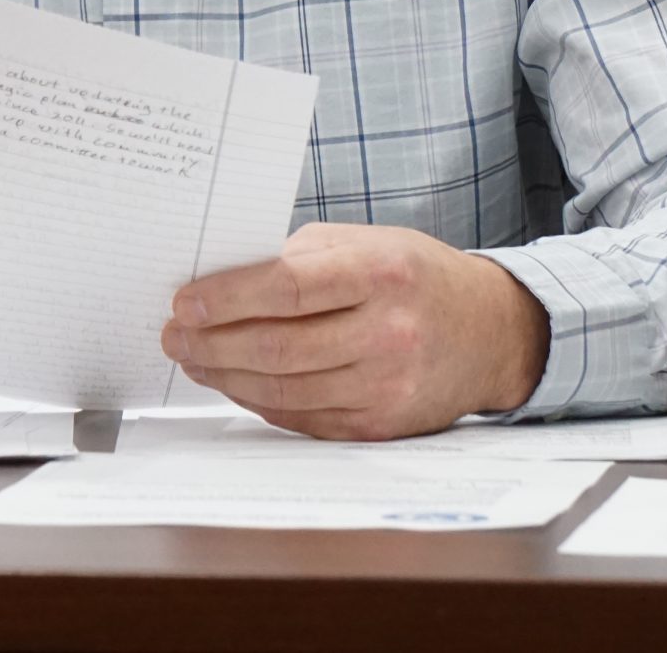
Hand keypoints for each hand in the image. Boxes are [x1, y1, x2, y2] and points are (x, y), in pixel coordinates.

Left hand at [159, 223, 548, 439]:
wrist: (491, 332)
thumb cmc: (417, 277)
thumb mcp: (368, 242)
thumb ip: (300, 256)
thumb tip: (221, 280)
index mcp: (382, 272)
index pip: (287, 286)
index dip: (227, 298)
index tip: (184, 302)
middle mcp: (389, 331)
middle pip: (278, 346)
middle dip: (212, 344)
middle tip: (174, 336)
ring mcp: (387, 385)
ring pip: (285, 389)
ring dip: (226, 378)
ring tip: (195, 359)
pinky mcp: (382, 424)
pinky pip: (304, 418)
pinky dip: (260, 402)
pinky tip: (236, 384)